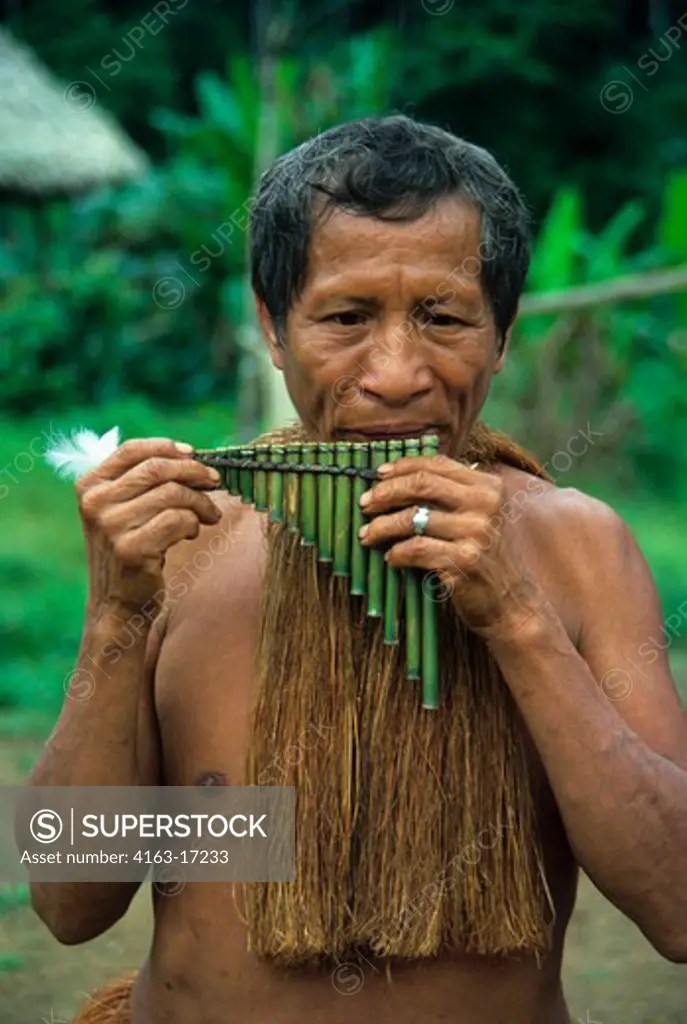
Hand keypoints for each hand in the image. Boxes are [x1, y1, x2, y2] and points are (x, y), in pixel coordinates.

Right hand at [76, 438, 221, 616]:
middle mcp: (95, 503)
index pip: (131, 450)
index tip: (194, 455)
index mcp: (90, 487)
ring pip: (172, 494)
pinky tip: (191, 533)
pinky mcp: (131, 548)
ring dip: (200, 502)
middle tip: (215, 482)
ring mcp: (111, 526)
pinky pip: (178, 519)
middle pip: (157, 469)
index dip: (167, 447)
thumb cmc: (131, 550)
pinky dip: (193, 523)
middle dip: (194, 472)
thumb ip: (144, 481)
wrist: (118, 604)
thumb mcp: (124, 510)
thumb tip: (190, 456)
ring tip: (207, 516)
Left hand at [358, 454, 545, 640]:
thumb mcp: (478, 517)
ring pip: (412, 519)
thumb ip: (451, 495)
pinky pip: (416, 550)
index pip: (437, 464)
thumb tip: (396, 478)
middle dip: (386, 492)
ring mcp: (477, 533)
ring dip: (381, 527)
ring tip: (367, 535)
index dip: (402, 467)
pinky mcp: (465, 561)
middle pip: (422, 484)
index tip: (378, 475)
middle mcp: (486, 505)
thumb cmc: (485, 558)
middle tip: (365, 504)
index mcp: (488, 487)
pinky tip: (391, 558)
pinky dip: (397, 553)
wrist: (511, 604)